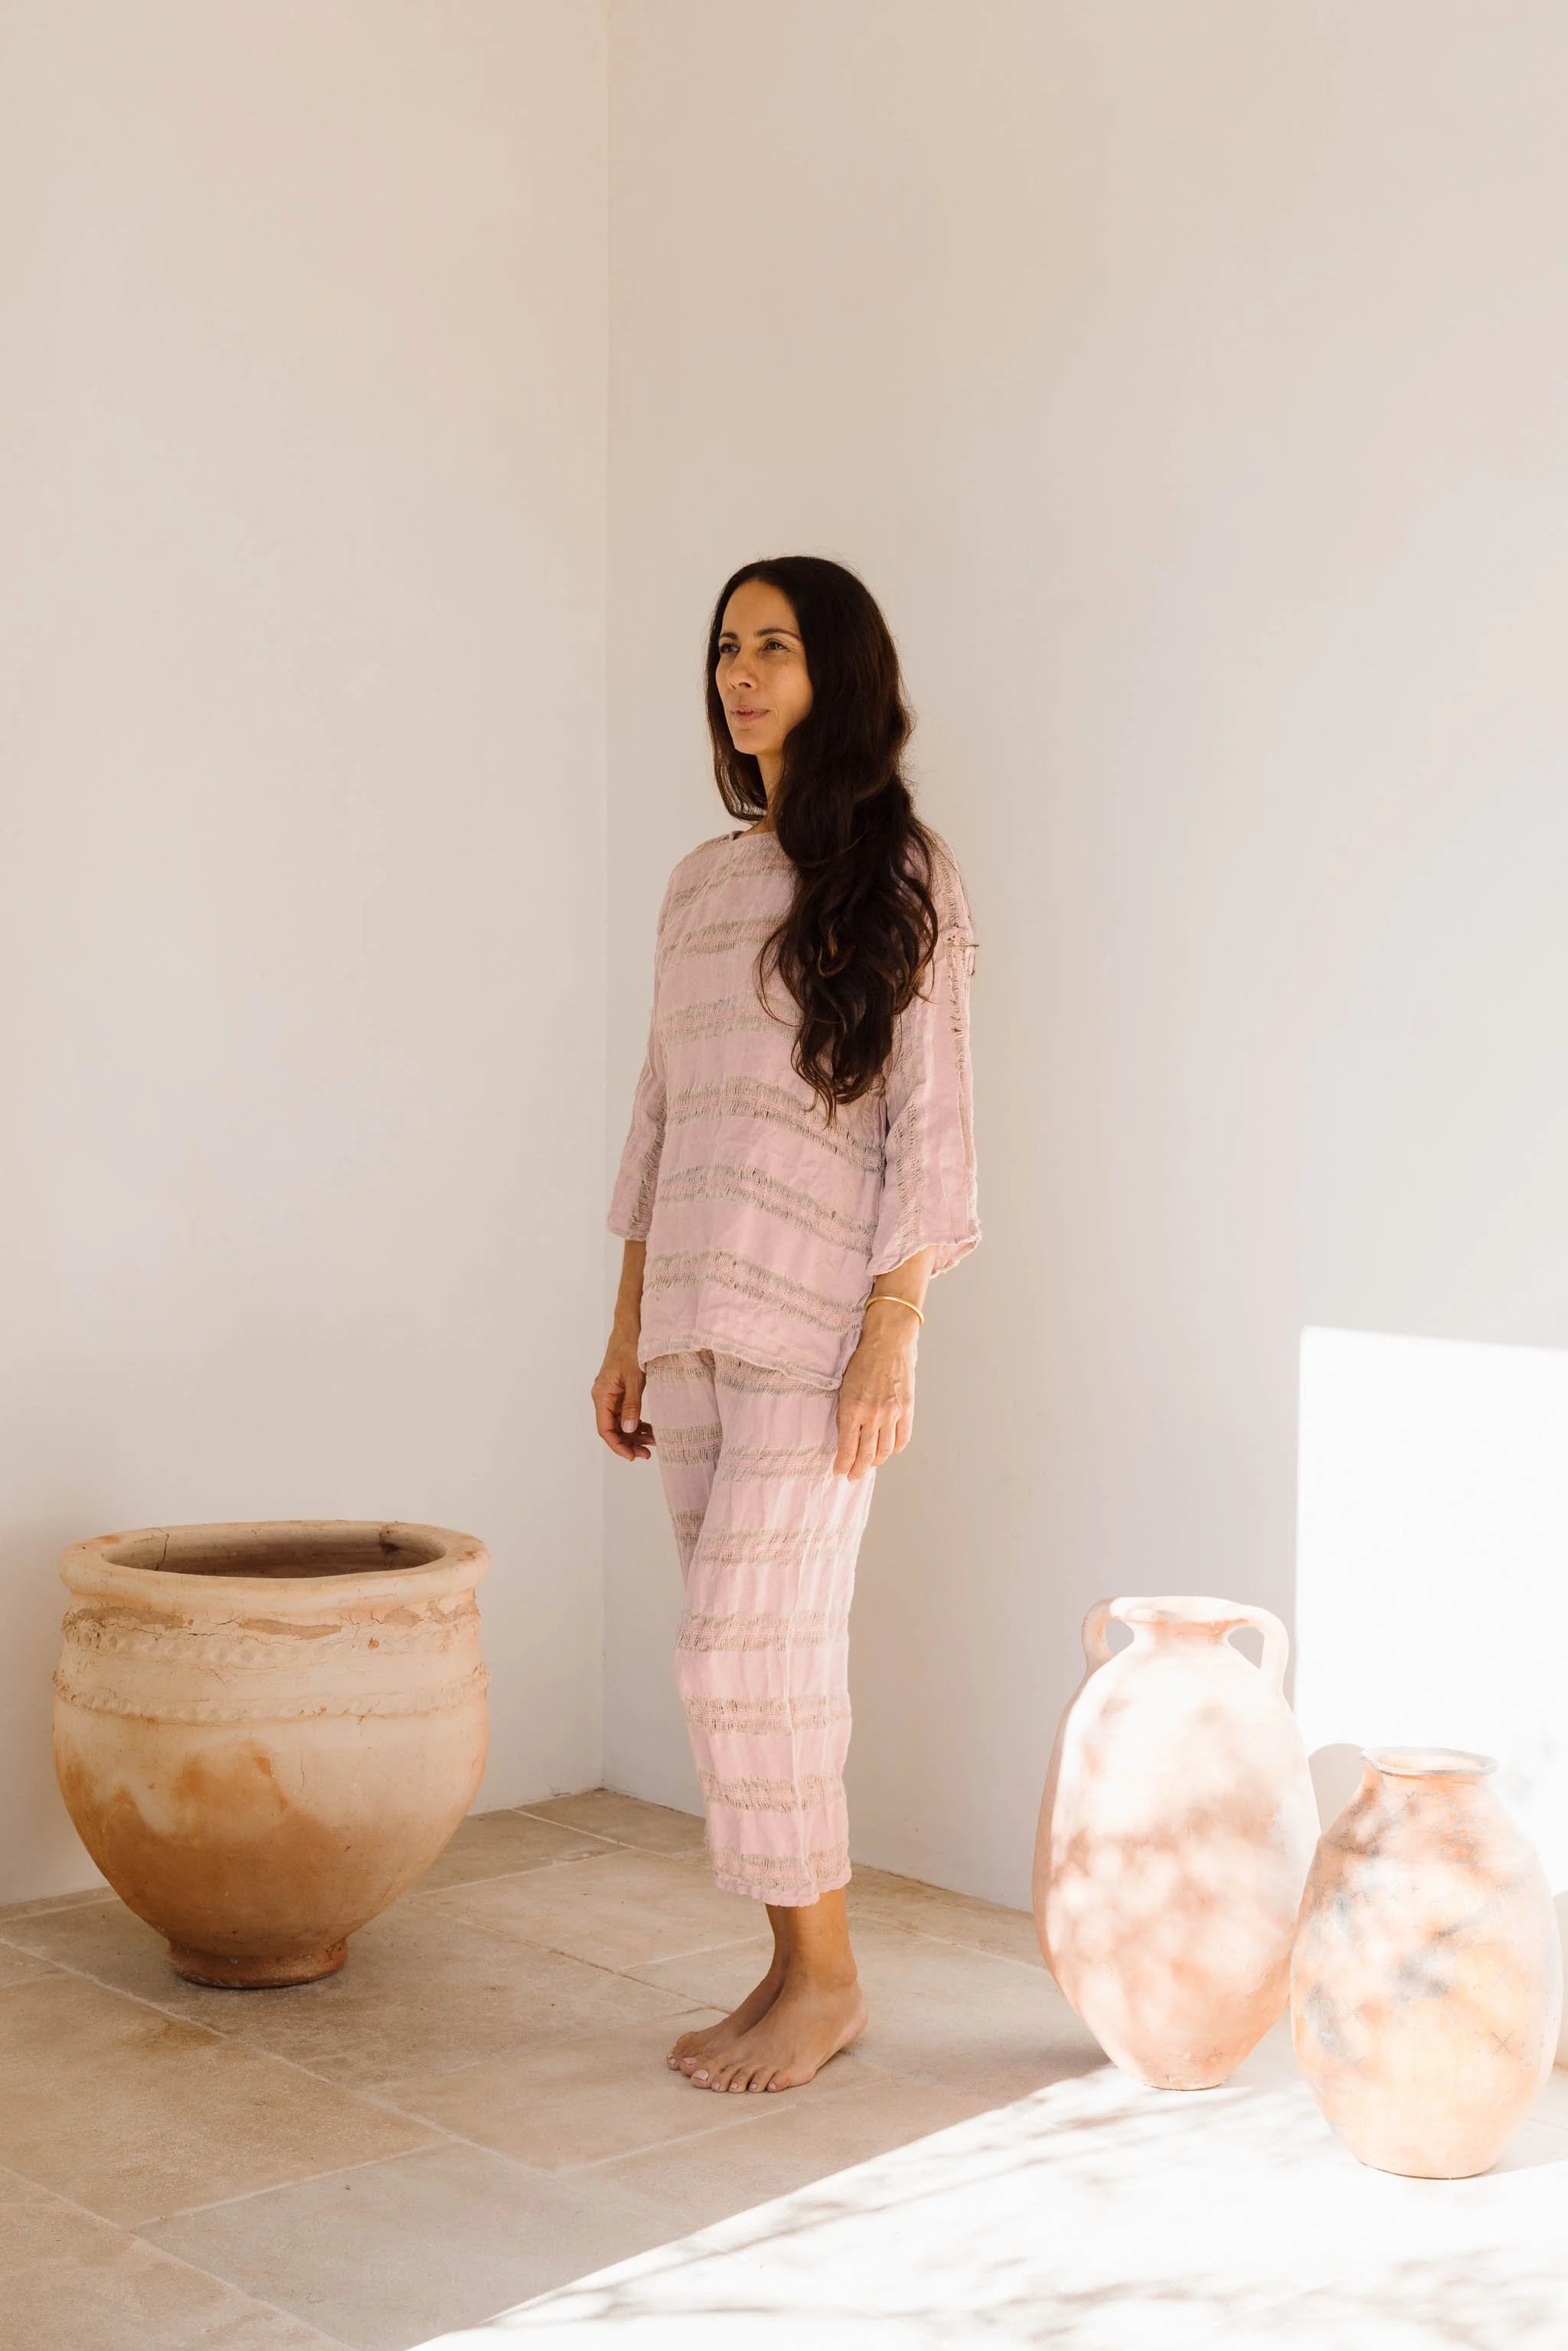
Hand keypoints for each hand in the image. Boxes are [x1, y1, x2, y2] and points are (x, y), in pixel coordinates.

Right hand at [592, 1328, 654, 1460]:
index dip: (618, 1445)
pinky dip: (636, 1421)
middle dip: (628, 1443)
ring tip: (653, 1443)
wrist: (631, 1327)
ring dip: (634, 1434)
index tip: (633, 1456)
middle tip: (647, 1453)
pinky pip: (624, 1412)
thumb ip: (631, 1405)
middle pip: (612, 1428)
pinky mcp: (619, 1389)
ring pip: (619, 1421)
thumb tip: (629, 1429)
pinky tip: (650, 1428)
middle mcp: (603, 1396)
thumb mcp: (635, 1378)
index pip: (605, 1429)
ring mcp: (611, 1393)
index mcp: (602, 1395)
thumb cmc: (631, 1348)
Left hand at [833, 1313, 916, 1478]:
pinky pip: (902, 1438)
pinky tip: (888, 1450)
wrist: (888, 1341)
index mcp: (852, 1409)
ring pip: (884, 1451)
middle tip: (853, 1475)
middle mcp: (873, 1415)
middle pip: (866, 1455)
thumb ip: (845, 1413)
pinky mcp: (906, 1409)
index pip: (847, 1449)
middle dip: (858, 1470)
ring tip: (869, 1464)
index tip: (840, 1471)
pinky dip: (894, 1448)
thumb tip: (845, 1436)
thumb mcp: (844, 1387)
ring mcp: (892, 1413)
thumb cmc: (862, 1360)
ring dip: (875, 1462)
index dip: (843, 1465)